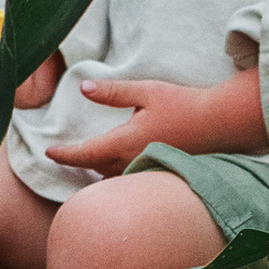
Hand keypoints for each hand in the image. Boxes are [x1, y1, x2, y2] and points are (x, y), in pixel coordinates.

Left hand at [41, 71, 267, 173]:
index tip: (48, 152)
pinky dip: (115, 175)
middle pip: (94, 169)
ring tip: (86, 162)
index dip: (63, 154)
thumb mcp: (146, 91)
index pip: (84, 154)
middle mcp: (132, 162)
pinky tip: (116, 168)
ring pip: (111, 178)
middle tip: (61, 156)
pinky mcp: (157, 173)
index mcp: (125, 142)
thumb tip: (83, 89)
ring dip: (96, 171)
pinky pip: (128, 180)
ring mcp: (145, 171)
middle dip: (78, 163)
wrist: (219, 124)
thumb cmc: (183, 105)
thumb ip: (113, 92)